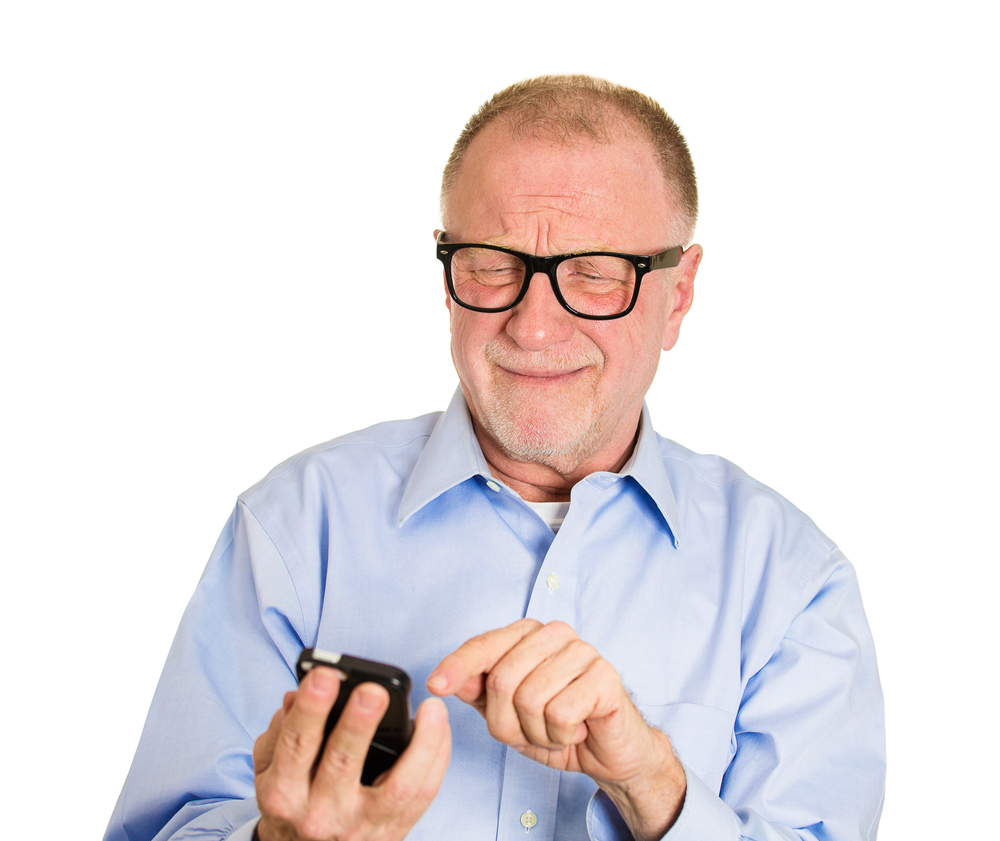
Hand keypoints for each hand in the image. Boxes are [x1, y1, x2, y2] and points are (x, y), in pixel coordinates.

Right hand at [253, 666, 450, 840]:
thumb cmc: (289, 802)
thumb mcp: (269, 770)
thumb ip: (281, 731)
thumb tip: (299, 693)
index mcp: (284, 793)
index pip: (297, 745)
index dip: (311, 708)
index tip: (325, 675)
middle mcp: (320, 813)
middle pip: (343, 763)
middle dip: (359, 725)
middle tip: (373, 691)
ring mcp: (360, 826)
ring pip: (398, 786)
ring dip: (420, 744)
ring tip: (432, 708)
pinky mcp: (392, 832)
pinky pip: (423, 796)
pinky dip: (437, 759)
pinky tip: (440, 728)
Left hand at [426, 619, 683, 839]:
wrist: (610, 753)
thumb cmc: (560, 727)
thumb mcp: (509, 715)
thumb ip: (480, 693)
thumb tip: (448, 679)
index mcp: (529, 635)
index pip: (484, 644)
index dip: (457, 666)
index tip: (435, 685)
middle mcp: (555, 634)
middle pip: (503, 679)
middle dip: (509, 722)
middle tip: (534, 730)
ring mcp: (582, 651)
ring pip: (530, 699)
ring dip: (539, 732)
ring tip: (559, 729)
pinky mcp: (605, 676)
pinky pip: (560, 714)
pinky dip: (562, 735)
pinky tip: (578, 729)